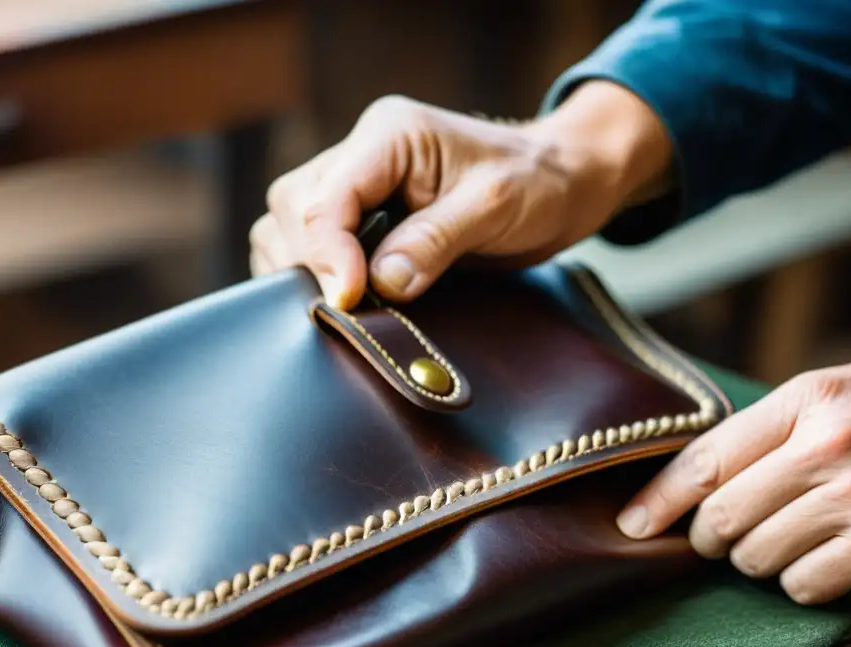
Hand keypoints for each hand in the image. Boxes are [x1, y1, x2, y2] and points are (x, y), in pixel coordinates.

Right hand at [250, 81, 672, 308]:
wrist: (561, 184)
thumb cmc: (537, 184)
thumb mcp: (494, 207)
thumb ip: (434, 241)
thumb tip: (380, 285)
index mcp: (388, 135)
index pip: (326, 197)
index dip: (327, 253)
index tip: (349, 299)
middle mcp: (362, 154)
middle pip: (294, 208)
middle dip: (310, 262)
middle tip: (347, 308)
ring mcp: (358, 183)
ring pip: (289, 225)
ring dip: (304, 269)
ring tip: (341, 306)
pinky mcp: (362, 215)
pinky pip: (311, 242)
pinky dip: (314, 274)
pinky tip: (341, 299)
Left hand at [617, 363, 850, 604]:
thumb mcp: (849, 396)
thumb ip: (779, 424)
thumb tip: (698, 474)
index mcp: (809, 397)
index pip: (706, 457)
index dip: (658, 498)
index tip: (629, 525)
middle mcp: (827, 441)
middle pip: (720, 516)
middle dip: (712, 540)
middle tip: (724, 542)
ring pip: (754, 556)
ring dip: (761, 562)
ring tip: (792, 542)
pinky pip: (800, 584)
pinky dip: (804, 584)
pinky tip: (830, 562)